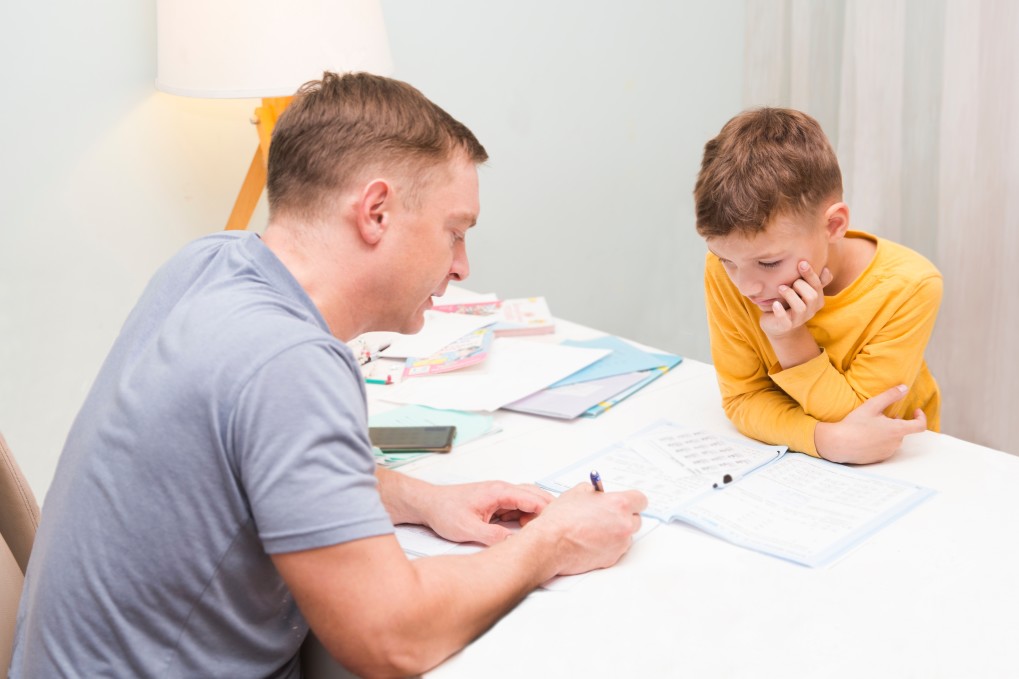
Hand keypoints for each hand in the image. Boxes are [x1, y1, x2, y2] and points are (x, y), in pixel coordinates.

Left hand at [420, 481, 553, 545]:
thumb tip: (514, 543)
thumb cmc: (444, 510)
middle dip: (548, 512)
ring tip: (541, 532)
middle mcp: (501, 490)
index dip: (548, 513)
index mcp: (499, 492)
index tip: (558, 526)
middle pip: (535, 496)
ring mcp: (499, 494)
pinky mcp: (496, 501)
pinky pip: (518, 506)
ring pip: (528, 501)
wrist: (429, 504)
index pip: (533, 499)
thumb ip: (493, 537)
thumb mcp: (468, 529)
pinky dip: (525, 516)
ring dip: (536, 515)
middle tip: (555, 530)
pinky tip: (524, 529)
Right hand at [523, 483, 646, 575]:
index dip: (632, 500)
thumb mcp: (577, 492)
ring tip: (595, 530)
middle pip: (636, 519)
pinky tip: (592, 541)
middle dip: (624, 517)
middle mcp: (624, 524)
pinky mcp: (612, 558)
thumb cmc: (561, 519)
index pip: (641, 500)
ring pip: (626, 536)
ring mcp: (619, 544)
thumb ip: (594, 491)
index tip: (626, 502)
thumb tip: (599, 494)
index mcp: (619, 504)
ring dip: (616, 532)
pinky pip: (616, 549)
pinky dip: (608, 545)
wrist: (551, 543)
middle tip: (608, 515)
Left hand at [759, 261, 832, 337]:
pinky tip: (775, 304)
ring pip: (800, 307)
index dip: (811, 275)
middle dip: (801, 285)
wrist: (778, 326)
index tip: (801, 263)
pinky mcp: (786, 326)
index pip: (818, 285)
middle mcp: (810, 310)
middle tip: (789, 280)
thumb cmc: (789, 303)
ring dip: (790, 295)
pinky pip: (785, 319)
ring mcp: (798, 319)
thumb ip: (812, 282)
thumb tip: (826, 270)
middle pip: (812, 296)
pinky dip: (780, 311)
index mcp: (816, 300)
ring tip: (780, 288)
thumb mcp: (801, 291)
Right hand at [815, 385, 927, 463]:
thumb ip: (890, 396)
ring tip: (870, 426)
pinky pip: (884, 448)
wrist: (838, 444)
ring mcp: (887, 452)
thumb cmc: (855, 424)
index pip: (920, 426)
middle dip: (895, 423)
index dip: (921, 417)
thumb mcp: (872, 406)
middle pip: (902, 431)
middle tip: (879, 416)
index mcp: (897, 430)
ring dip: (887, 432)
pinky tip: (865, 437)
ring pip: (893, 439)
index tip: (915, 411)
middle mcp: (896, 443)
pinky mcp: (878, 459)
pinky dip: (880, 442)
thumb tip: (904, 388)